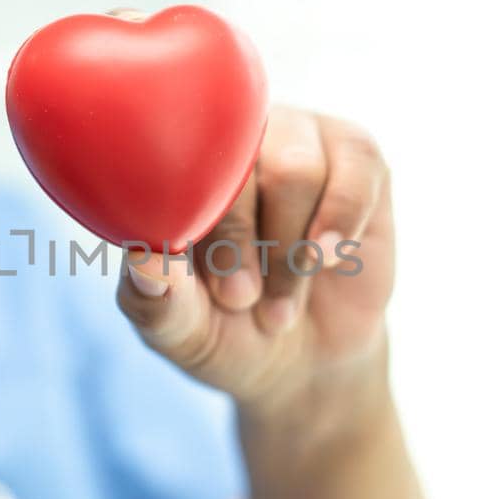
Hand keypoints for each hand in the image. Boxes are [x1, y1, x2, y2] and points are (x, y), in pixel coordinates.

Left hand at [116, 101, 394, 423]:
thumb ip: (157, 301)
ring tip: (283, 304)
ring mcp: (295, 138)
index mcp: (175, 174)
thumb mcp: (184, 334)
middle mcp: (233, 144)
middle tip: (243, 302)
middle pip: (238, 164)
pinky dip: (342, 221)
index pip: (178, 169)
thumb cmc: (228, 334)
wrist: (308, 360)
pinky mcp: (354, 155)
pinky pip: (356, 168)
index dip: (202, 229)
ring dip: (292, 251)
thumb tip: (143, 259)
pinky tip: (331, 259)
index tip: (220, 293)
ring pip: (296, 171)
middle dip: (244, 244)